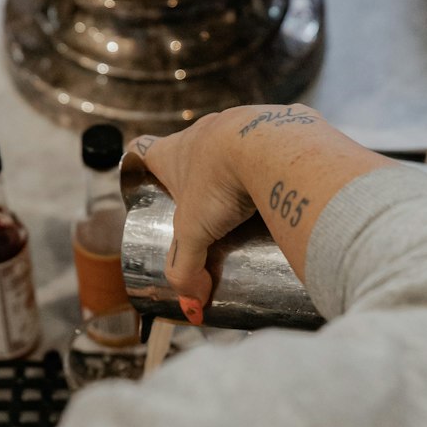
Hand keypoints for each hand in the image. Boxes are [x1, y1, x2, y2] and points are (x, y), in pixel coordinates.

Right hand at [129, 110, 258, 315]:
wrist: (273, 147)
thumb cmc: (220, 183)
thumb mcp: (194, 234)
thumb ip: (186, 269)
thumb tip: (191, 304)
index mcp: (174, 152)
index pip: (143, 151)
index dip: (143, 167)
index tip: (152, 185)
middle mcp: (204, 131)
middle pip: (192, 152)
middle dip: (198, 180)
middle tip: (208, 212)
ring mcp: (242, 122)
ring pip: (233, 146)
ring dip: (237, 170)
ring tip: (250, 204)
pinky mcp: (278, 123)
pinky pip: (273, 145)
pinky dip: (274, 165)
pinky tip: (284, 188)